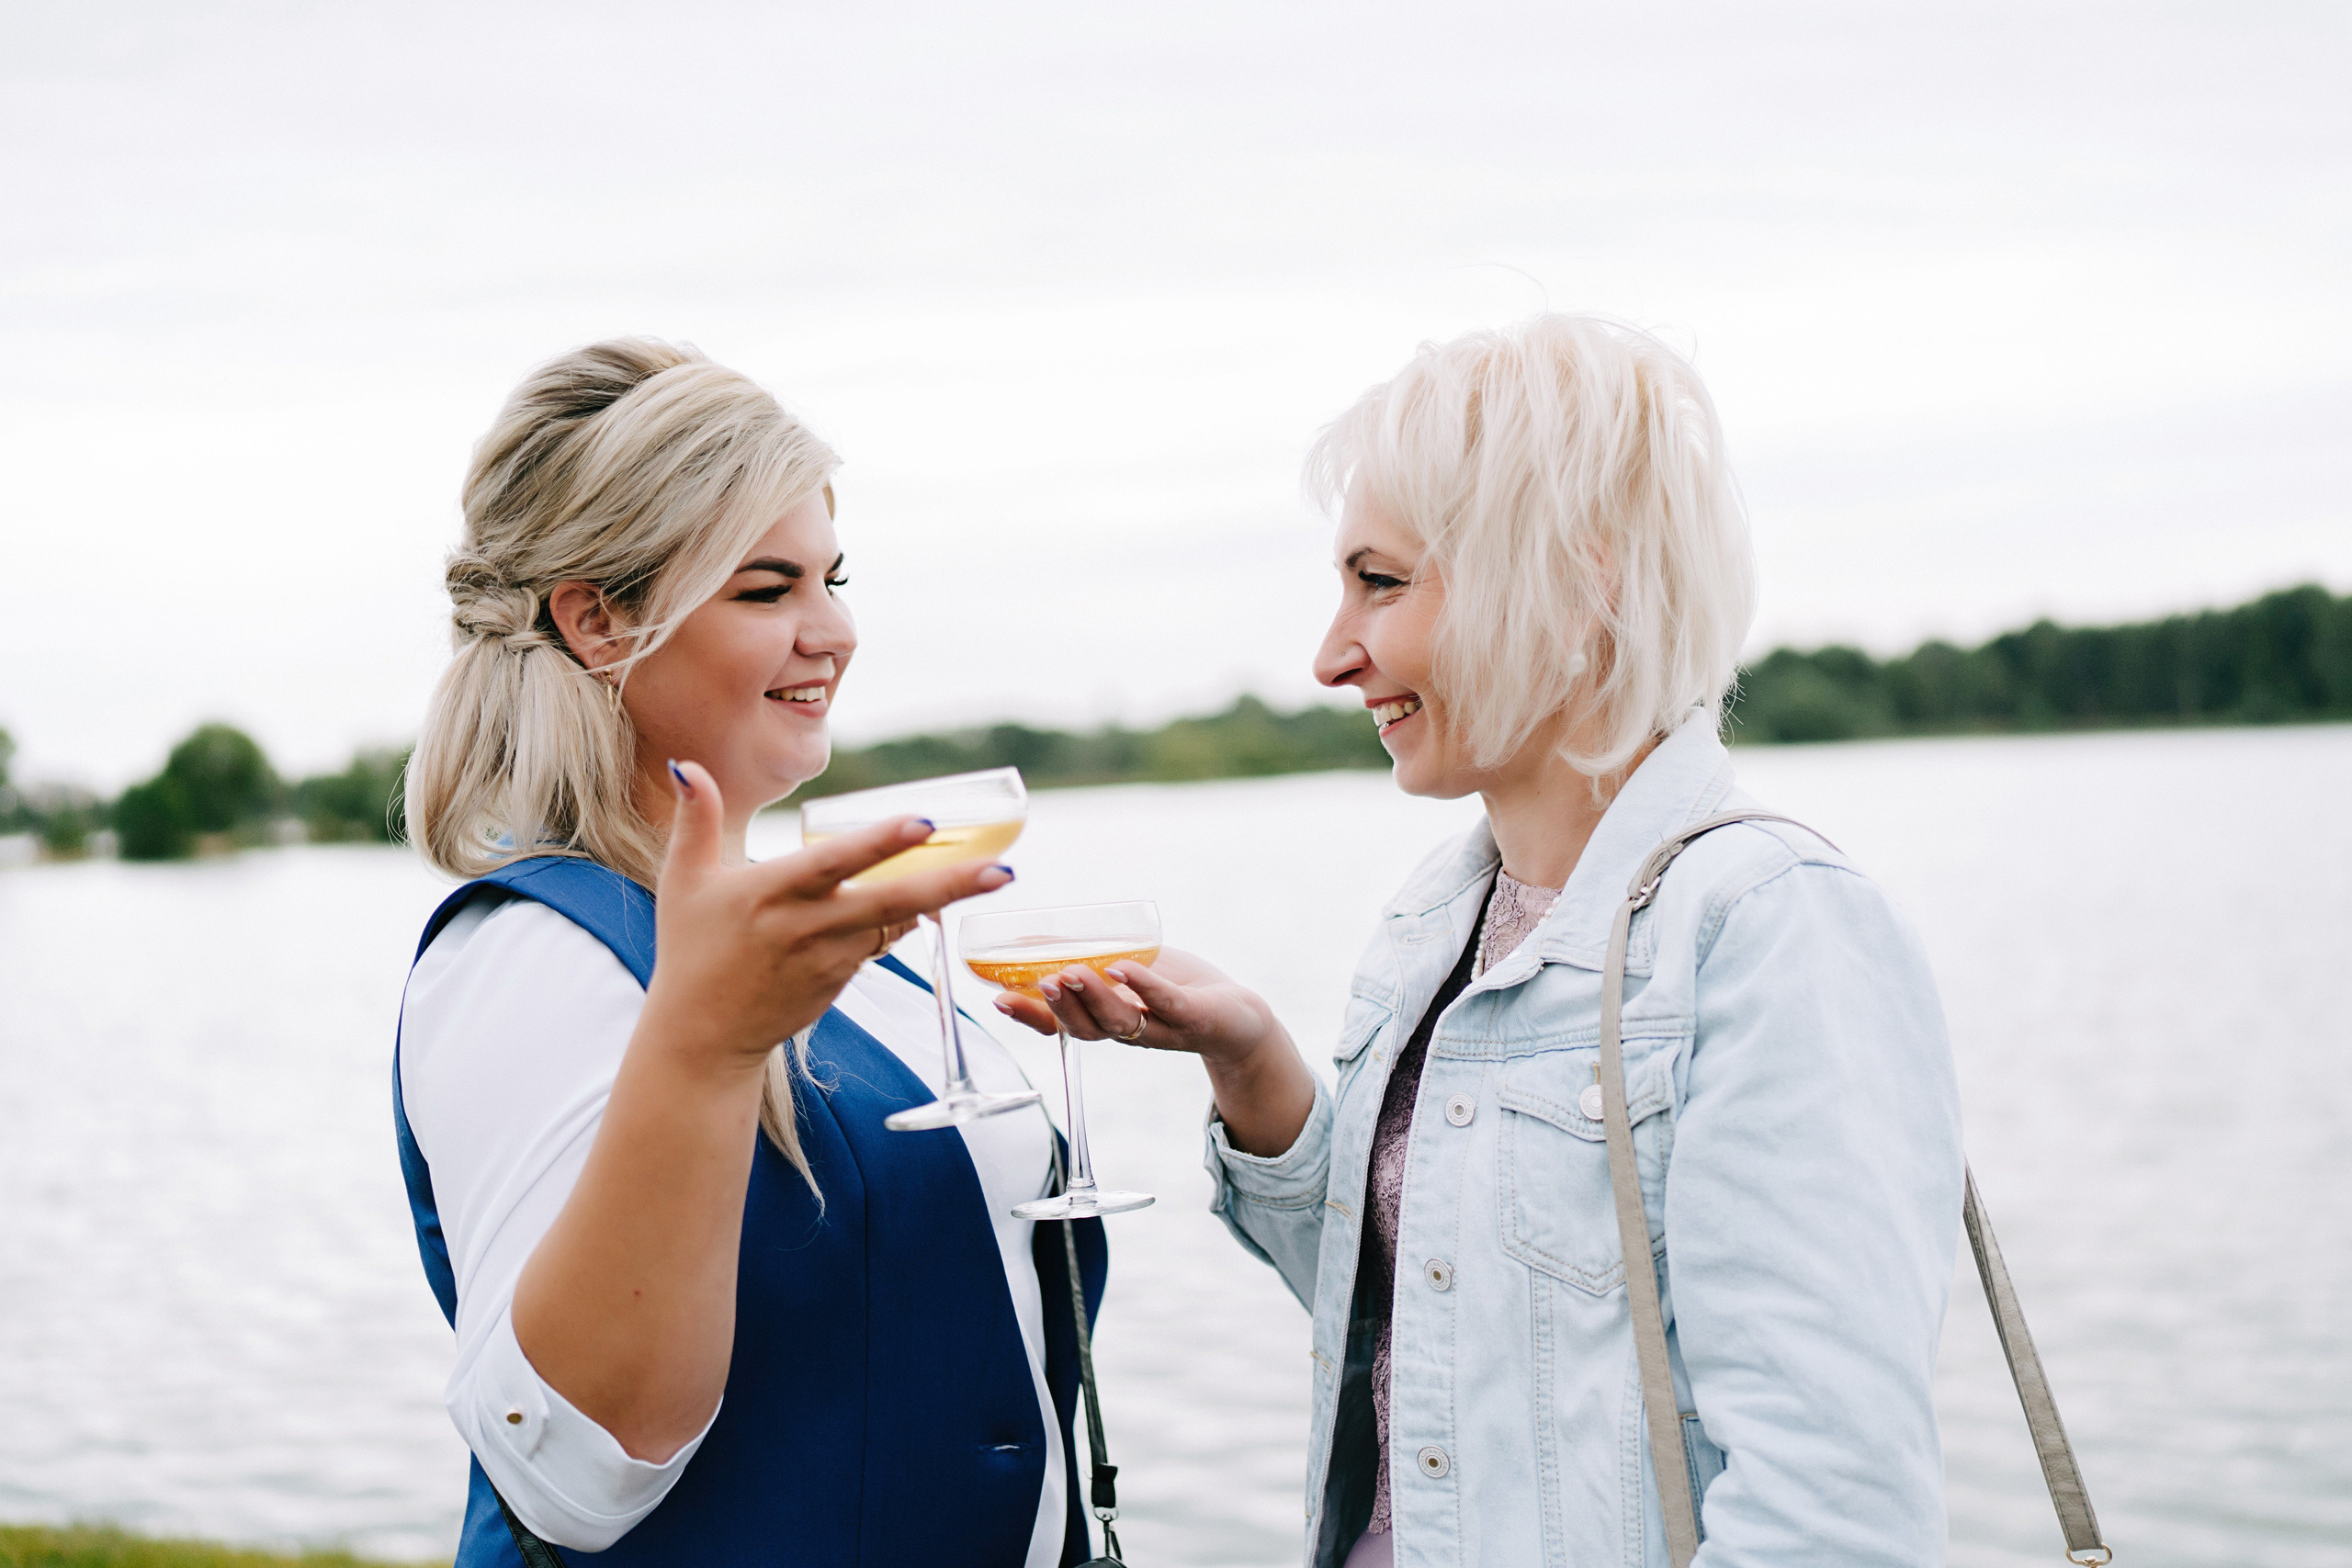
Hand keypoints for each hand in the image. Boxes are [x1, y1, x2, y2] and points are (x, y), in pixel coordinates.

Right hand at [644, 760, 1011, 1071]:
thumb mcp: (684, 881)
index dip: (880, 843)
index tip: (925, 824)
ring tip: (992, 875)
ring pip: (895, 922)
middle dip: (949, 884)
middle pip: (888, 901)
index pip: (833, 863)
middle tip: (1003, 870)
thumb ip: (695, 820)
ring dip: (940, 900)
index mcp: (769, 893)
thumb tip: (688, 765)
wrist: (704, 1038)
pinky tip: (932, 901)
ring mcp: (829, 958)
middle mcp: (806, 926)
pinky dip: (907, 920)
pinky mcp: (842, 980)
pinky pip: (884, 942)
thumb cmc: (692, 952)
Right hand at [992, 946, 1284, 1068]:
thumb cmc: (1173, 987)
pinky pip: (1166, 1003)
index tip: (996, 998)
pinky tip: (1122, 967)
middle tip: (1038, 981)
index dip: (1027, 1015)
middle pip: (1084, 1028)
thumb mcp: (1124, 966)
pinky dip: (1142, 985)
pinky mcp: (1193, 1017)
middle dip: (1057, 1006)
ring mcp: (1160, 1026)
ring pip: (1119, 1021)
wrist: (1236, 1015)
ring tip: (1071, 971)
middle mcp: (1126, 1030)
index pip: (1058, 1025)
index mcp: (1104, 1019)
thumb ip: (1083, 955)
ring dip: (1091, 998)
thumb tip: (1027, 936)